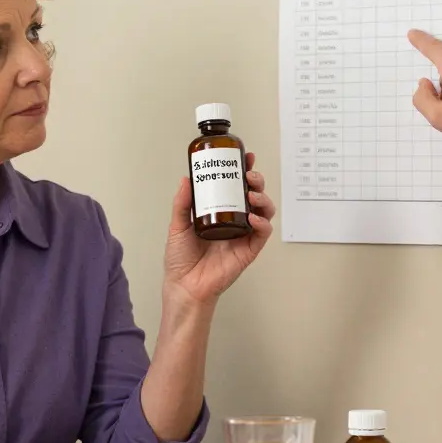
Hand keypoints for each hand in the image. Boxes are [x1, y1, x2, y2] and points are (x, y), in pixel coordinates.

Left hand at [163, 152, 274, 304]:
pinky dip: (262, 222)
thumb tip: (186, 179)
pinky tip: (252, 217)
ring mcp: (243, 235)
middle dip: (256, 181)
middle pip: (254, 195)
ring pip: (264, 211)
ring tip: (251, 193)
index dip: (244, 171)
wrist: (184, 285)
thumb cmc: (181, 260)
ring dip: (262, 198)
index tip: (245, 157)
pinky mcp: (249, 250)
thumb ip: (182, 204)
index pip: (236, 187)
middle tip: (249, 174)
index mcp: (220, 213)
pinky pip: (262, 233)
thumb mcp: (177, 225)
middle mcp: (235, 221)